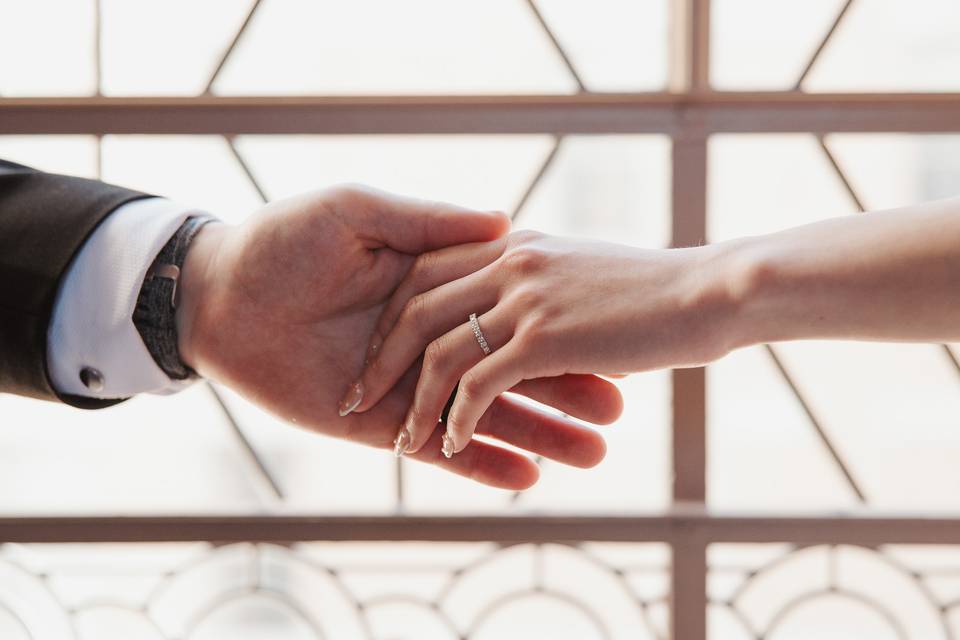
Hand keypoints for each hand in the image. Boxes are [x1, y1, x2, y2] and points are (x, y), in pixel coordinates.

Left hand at [174, 186, 621, 488]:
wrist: (216, 296)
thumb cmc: (281, 241)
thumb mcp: (355, 212)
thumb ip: (425, 221)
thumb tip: (499, 221)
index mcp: (438, 280)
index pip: (512, 307)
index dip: (559, 325)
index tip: (609, 342)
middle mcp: (434, 331)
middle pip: (513, 365)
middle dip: (566, 389)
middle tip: (617, 412)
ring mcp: (410, 380)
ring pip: (486, 411)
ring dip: (539, 433)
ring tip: (594, 454)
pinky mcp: (380, 422)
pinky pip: (438, 446)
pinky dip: (480, 462)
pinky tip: (530, 476)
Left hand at [352, 230, 734, 455]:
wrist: (711, 290)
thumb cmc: (652, 285)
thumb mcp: (579, 266)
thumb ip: (534, 275)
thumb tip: (507, 313)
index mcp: (509, 242)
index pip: (425, 274)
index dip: (393, 318)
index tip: (376, 354)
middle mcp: (506, 262)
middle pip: (415, 312)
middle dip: (380, 362)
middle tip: (358, 401)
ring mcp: (524, 297)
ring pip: (441, 354)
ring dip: (414, 404)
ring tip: (403, 443)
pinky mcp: (546, 336)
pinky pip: (480, 384)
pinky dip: (458, 419)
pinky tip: (450, 446)